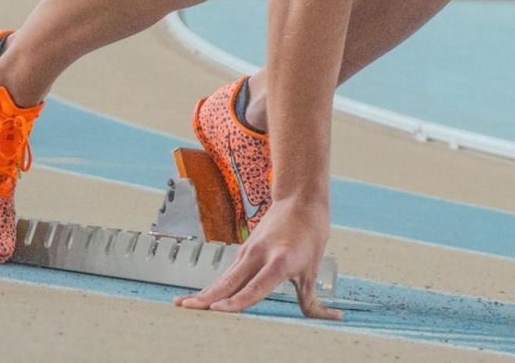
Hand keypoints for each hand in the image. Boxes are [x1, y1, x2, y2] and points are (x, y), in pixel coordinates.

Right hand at [176, 198, 340, 319]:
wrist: (300, 198)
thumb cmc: (310, 231)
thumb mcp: (314, 268)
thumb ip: (313, 300)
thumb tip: (332, 317)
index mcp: (279, 261)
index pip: (254, 288)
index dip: (235, 302)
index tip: (218, 310)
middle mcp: (259, 256)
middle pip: (229, 282)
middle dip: (206, 298)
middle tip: (186, 309)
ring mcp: (248, 252)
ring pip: (223, 278)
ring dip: (203, 293)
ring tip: (182, 305)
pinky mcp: (244, 252)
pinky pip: (227, 273)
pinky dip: (213, 287)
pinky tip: (200, 298)